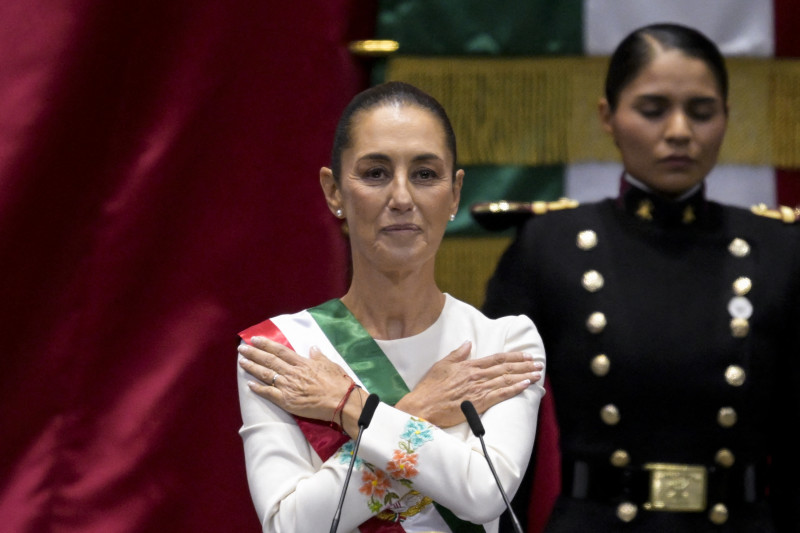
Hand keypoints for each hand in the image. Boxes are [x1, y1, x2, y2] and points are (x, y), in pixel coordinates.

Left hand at [238, 336, 354, 422]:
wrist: (341, 401)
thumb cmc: (338, 382)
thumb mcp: (329, 364)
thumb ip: (318, 356)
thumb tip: (312, 348)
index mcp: (302, 362)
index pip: (280, 350)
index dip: (266, 344)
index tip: (254, 339)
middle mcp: (292, 372)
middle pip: (269, 361)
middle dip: (254, 354)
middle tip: (241, 349)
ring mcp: (288, 387)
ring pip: (266, 375)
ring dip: (252, 368)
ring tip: (242, 362)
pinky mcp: (287, 401)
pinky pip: (269, 394)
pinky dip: (258, 389)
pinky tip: (249, 384)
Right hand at [395, 341, 541, 427]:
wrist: (422, 406)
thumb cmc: (429, 388)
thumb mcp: (441, 365)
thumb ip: (457, 354)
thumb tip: (468, 343)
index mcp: (468, 366)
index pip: (496, 359)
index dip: (513, 357)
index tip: (526, 355)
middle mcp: (476, 376)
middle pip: (505, 368)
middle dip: (524, 366)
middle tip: (538, 364)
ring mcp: (478, 389)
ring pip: (506, 380)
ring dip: (524, 376)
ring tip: (537, 374)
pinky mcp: (478, 404)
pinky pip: (500, 394)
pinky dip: (514, 389)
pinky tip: (525, 386)